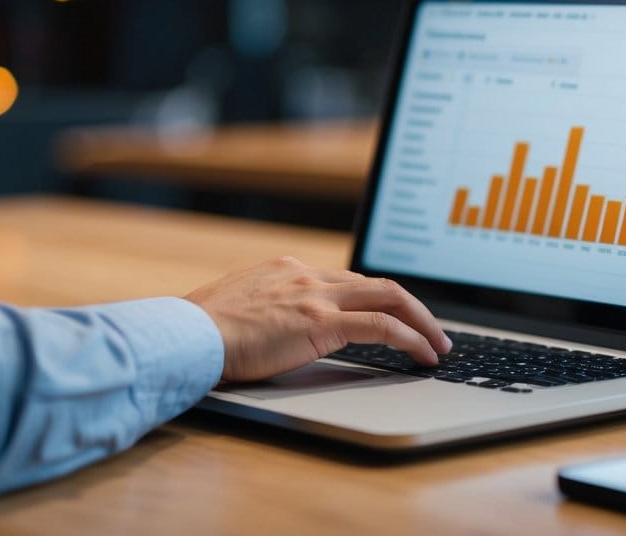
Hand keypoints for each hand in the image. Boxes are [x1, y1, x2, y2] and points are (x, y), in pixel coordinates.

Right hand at [183, 255, 451, 381]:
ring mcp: (315, 295)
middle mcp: (306, 274)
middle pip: (378, 284)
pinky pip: (381, 327)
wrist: (188, 334)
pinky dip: (410, 339)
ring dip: (422, 323)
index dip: (379, 299)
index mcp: (288, 268)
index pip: (349, 279)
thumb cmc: (203, 331)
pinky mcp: (320, 322)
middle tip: (433, 331)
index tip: (396, 316)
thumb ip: (269, 310)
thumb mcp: (241, 308)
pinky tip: (422, 356)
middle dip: (413, 307)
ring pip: (390, 298)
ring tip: (438, 346)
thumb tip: (279, 329)